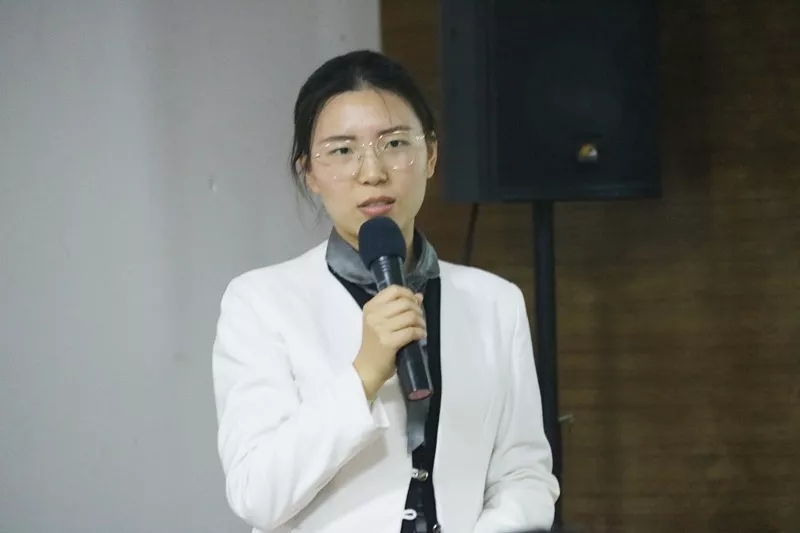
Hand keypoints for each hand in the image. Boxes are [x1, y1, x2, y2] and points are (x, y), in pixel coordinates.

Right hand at [353, 285, 425, 400]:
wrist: (367, 368)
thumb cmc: (375, 345)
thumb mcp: (381, 322)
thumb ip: (398, 308)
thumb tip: (419, 296)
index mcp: (370, 307)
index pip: (394, 290)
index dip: (408, 294)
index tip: (414, 303)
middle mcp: (374, 315)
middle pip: (405, 303)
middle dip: (417, 310)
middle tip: (419, 319)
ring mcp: (380, 328)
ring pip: (410, 316)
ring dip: (421, 322)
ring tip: (420, 328)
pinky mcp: (389, 342)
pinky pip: (412, 331)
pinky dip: (420, 333)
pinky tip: (420, 336)